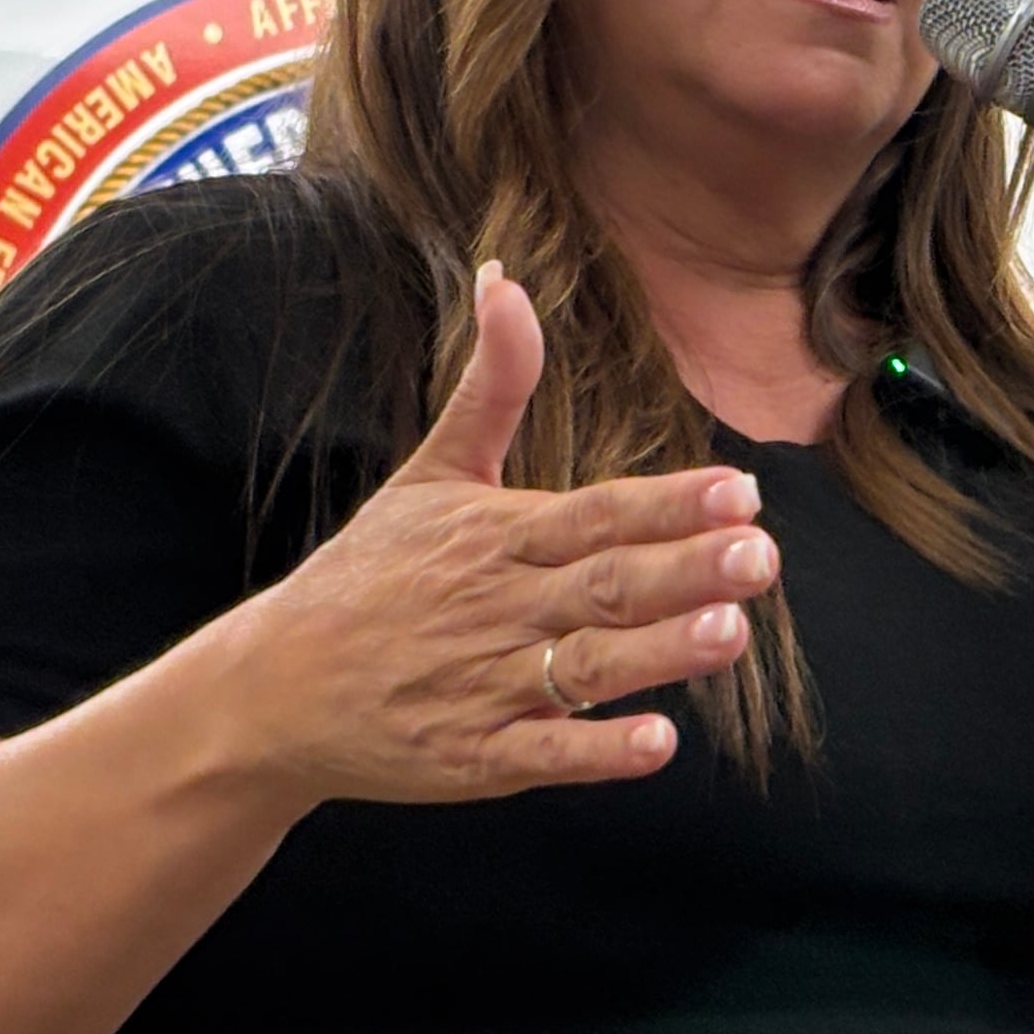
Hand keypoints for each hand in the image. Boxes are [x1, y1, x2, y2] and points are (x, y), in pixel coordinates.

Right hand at [198, 263, 773, 805]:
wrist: (271, 688)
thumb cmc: (366, 575)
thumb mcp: (427, 472)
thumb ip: (491, 385)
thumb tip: (506, 276)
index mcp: (497, 537)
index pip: (595, 513)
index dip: (667, 503)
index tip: (740, 490)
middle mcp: (500, 607)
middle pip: (604, 586)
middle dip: (685, 570)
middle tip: (762, 555)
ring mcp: (487, 686)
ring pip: (587, 667)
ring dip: (660, 653)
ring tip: (733, 634)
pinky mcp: (476, 757)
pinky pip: (545, 754)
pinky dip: (598, 752)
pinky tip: (657, 745)